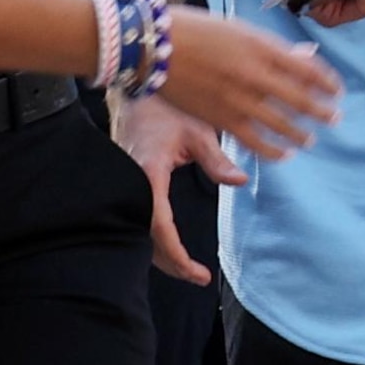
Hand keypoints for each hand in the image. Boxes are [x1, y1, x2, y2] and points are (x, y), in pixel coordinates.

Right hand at [113, 92, 245, 281]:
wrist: (137, 86)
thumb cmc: (167, 107)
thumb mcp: (197, 131)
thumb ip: (216, 160)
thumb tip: (239, 180)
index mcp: (148, 173)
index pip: (160, 226)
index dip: (177, 254)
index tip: (198, 273)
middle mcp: (132, 183)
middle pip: (147, 238)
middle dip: (172, 263)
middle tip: (199, 278)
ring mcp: (125, 184)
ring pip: (139, 231)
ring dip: (162, 253)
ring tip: (189, 269)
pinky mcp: (126, 182)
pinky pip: (137, 217)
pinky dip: (154, 237)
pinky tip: (170, 245)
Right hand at [159, 9, 343, 162]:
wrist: (155, 44)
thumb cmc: (198, 31)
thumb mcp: (242, 30)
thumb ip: (275, 47)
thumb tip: (308, 55)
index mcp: (263, 47)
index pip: (309, 69)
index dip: (328, 83)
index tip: (337, 91)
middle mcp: (257, 74)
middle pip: (303, 99)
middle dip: (323, 112)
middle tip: (335, 118)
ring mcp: (240, 99)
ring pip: (283, 125)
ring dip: (302, 135)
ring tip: (310, 140)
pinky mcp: (222, 119)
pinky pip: (256, 142)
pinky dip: (274, 151)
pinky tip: (284, 155)